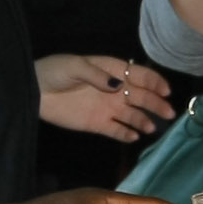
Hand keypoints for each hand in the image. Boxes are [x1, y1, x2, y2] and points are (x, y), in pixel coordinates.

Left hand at [36, 53, 176, 143]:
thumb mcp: (74, 67)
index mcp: (111, 70)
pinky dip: (126, 133)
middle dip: (155, 103)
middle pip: (140, 97)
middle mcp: (114, 89)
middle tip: (169, 113)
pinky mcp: (97, 124)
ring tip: (152, 128)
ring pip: (131, 115)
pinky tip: (135, 137)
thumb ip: (96, 75)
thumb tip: (118, 84)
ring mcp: (107, 108)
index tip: (165, 91)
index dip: (154, 82)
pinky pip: (116, 130)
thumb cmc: (54, 72)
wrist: (34, 91)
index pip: (138, 75)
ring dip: (143, 120)